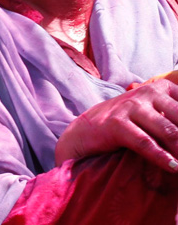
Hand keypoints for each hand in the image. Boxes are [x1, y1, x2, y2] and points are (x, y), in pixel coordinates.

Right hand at [56, 74, 177, 171]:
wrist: (86, 131)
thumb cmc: (127, 124)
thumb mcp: (155, 114)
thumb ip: (175, 119)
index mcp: (161, 88)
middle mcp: (147, 93)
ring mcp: (131, 107)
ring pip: (169, 132)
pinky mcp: (116, 124)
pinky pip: (145, 143)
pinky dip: (162, 157)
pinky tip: (174, 167)